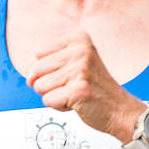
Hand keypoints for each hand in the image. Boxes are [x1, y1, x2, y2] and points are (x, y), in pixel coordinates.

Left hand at [25, 31, 145, 140]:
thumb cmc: (95, 88)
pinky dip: (59, 106)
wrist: (119, 109)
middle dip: (49, 84)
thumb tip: (29, 77)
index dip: (48, 69)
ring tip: (74, 93)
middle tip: (72, 85)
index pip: (39, 53)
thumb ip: (49, 62)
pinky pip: (48, 100)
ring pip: (40, 86)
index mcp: (79, 39)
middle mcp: (80, 51)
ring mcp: (80, 70)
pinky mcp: (77, 90)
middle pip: (36, 70)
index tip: (68, 73)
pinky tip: (76, 102)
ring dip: (54, 95)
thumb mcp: (77, 62)